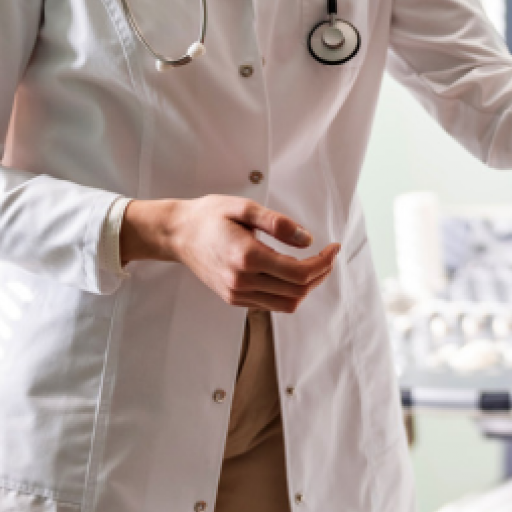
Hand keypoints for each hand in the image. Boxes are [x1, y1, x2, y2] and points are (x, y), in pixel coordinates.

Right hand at [121, 196, 340, 312]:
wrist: (177, 234)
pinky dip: (289, 292)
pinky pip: (271, 304)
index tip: (334, 247)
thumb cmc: (209, 216)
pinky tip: (292, 272)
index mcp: (248, 258)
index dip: (324, 262)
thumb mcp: (245, 208)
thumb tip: (307, 240)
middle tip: (329, 255)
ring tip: (316, 265)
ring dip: (308, 287)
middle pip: (298, 291)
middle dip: (320, 274)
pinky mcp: (234, 298)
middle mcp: (242, 282)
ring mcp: (237, 294)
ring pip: (287, 303)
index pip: (300, 273)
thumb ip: (278, 224)